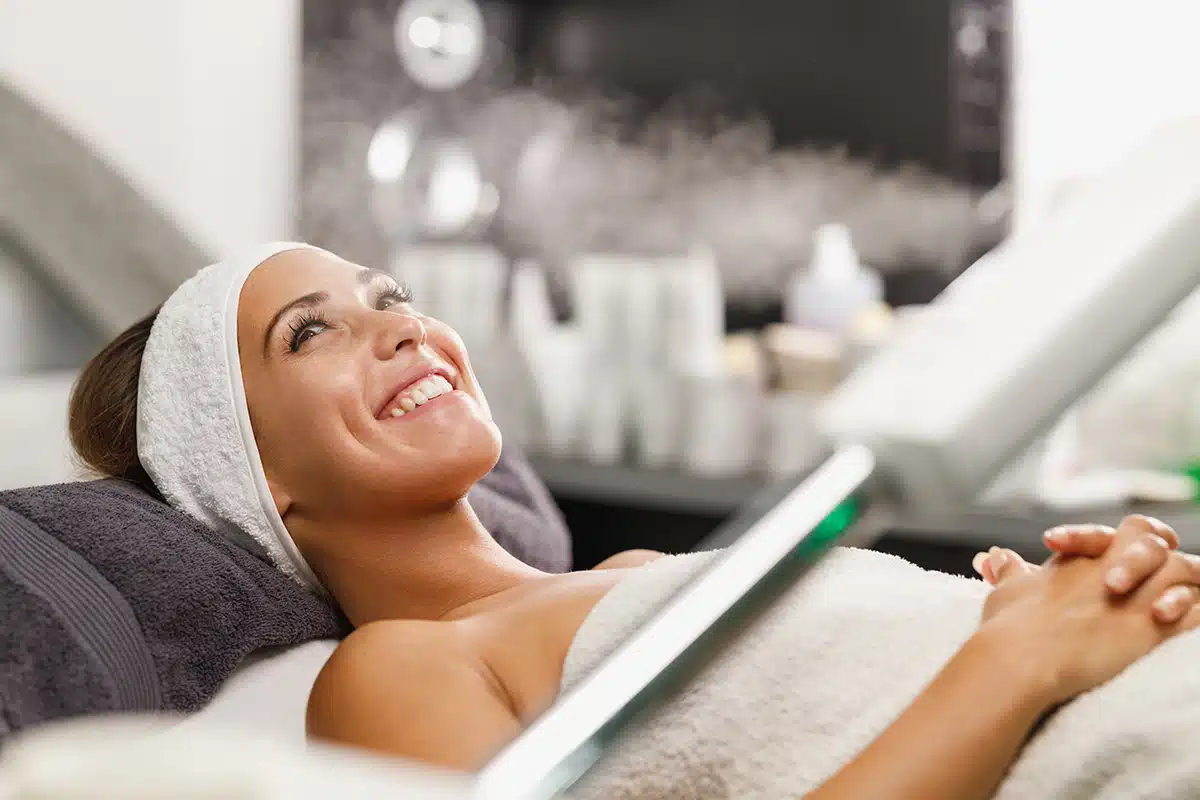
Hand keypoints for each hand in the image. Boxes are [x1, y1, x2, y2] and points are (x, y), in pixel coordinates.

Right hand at [978, 515, 1199, 704]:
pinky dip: (1194, 616)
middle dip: (1166, 561)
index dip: (1137, 542)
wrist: (1024, 657)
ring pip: (1188, 573)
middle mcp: (1120, 566)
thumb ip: (1011, 571)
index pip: (1135, 528)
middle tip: (1155, 587)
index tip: (1123, 566)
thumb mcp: (1009, 589)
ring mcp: (1140, 596)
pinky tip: (1188, 626)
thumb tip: (997, 557)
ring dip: (1185, 589)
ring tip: (1169, 608)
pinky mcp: (1155, 628)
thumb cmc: (1011, 624)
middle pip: (1164, 545)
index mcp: (1090, 554)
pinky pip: (1196, 613)